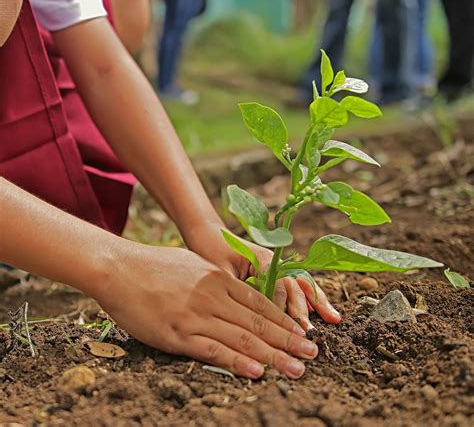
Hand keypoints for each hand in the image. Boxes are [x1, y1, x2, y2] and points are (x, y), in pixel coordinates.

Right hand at [93, 243, 318, 378]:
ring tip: (296, 369)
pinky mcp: (177, 333)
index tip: (302, 333)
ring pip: (242, 338)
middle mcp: (213, 296)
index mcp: (218, 279)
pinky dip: (237, 362)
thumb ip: (216, 281)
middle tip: (312, 354)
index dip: (284, 320)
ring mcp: (196, 315)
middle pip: (258, 322)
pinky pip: (212, 350)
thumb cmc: (154, 266)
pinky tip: (256, 372)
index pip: (260, 303)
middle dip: (288, 340)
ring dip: (273, 355)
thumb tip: (233, 296)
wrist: (118, 267)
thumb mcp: (192, 265)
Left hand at [185, 222, 341, 330]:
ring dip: (316, 302)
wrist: (209, 234)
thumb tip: (248, 316)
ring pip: (301, 284)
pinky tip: (321, 310)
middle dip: (303, 310)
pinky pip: (296, 285)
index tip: (284, 329)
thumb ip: (237, 290)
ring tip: (334, 319)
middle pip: (294, 286)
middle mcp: (274, 261)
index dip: (281, 308)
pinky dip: (309, 297)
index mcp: (262, 259)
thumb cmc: (210, 251)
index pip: (278, 286)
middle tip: (309, 333)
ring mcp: (277, 265)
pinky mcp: (274, 271)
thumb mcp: (220, 272)